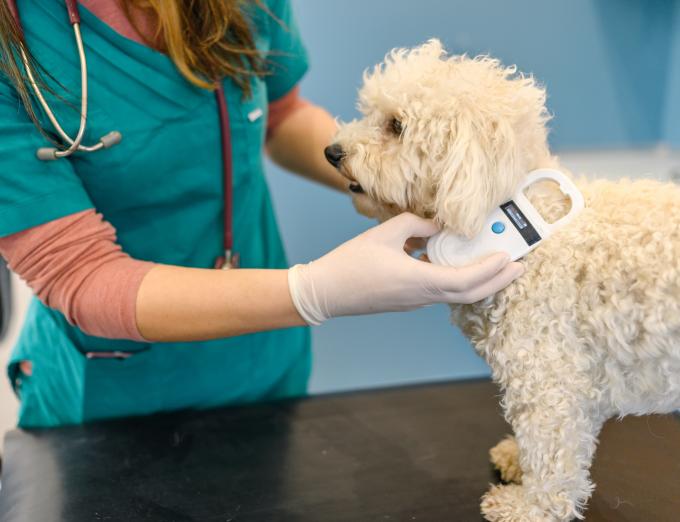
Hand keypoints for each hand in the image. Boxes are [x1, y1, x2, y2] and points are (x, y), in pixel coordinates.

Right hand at [287, 212, 523, 324]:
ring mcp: (415, 301)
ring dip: (480, 282)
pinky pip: (440, 290)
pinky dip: (458, 279)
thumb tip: (438, 225)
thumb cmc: (351, 263)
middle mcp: (422, 296)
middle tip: (519, 267)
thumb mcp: (385, 233)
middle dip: (497, 281)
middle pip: (469, 294)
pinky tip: (457, 262)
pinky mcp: (407, 300)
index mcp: (419, 281)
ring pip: (456, 294)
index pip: (466, 281)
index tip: (510, 259)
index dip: (491, 271)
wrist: (326, 292)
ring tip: (497, 265)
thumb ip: (417, 225)